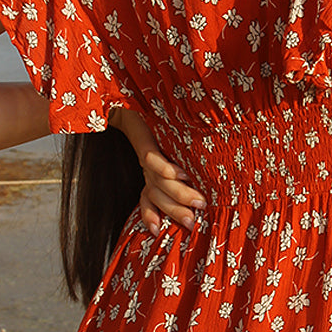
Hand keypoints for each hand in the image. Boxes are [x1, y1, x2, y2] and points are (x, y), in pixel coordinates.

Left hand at [109, 108, 205, 235]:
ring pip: (158, 181)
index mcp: (151, 172)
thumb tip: (205, 178)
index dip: (150, 215)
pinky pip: (151, 158)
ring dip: (177, 193)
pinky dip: (164, 167)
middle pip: (157, 195)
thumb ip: (184, 166)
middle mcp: (146, 167)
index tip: (158, 232)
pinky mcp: (144, 138)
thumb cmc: (153, 124)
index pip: (149, 198)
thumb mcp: (169, 147)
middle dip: (174, 211)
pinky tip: (179, 173)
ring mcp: (146, 154)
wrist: (126, 99)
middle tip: (193, 222)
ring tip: (198, 201)